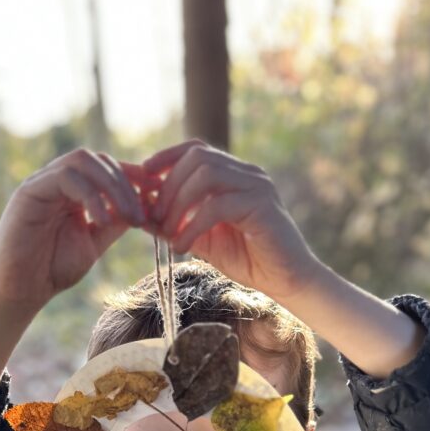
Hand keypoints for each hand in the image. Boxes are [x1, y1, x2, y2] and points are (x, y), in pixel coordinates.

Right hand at [0, 148, 150, 314]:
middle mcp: (57, 181)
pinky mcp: (29, 191)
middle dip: (127, 184)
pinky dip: (90, 195)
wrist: (21, 290)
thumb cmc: (53, 269)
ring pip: (83, 161)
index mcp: (73, 191)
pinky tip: (102, 219)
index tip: (157, 196)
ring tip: (128, 216)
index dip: (134, 177)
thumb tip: (145, 205)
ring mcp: (42, 182)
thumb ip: (115, 222)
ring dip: (112, 185)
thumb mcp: (95, 242)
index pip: (106, 169)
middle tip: (143, 213)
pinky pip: (65, 177)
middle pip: (99, 160)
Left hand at [142, 140, 320, 302]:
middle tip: (155, 218)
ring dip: (179, 203)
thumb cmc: (248, 260)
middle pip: (197, 157)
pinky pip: (217, 205)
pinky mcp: (261, 206)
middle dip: (168, 186)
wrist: (287, 281)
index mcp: (234, 174)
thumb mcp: (203, 240)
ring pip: (206, 175)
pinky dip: (193, 225)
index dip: (166, 158)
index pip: (197, 149)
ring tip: (169, 233)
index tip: (142, 177)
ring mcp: (257, 186)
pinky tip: (183, 246)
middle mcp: (247, 173)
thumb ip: (177, 225)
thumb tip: (142, 215)